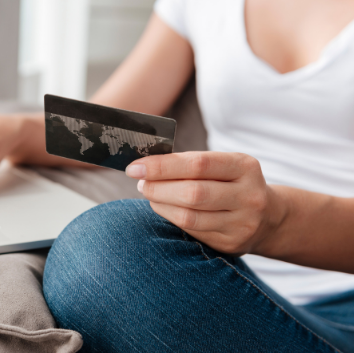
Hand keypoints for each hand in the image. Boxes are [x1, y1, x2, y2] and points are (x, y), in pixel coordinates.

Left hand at [126, 152, 284, 255]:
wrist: (269, 218)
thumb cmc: (233, 183)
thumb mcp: (224, 165)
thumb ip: (190, 163)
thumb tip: (146, 164)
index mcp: (244, 167)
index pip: (198, 164)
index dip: (162, 166)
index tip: (136, 166)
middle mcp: (248, 195)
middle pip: (193, 193)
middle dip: (158, 187)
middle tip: (140, 182)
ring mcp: (242, 223)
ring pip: (189, 216)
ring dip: (160, 204)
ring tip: (148, 193)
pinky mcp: (231, 243)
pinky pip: (191, 231)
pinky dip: (170, 218)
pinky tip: (162, 208)